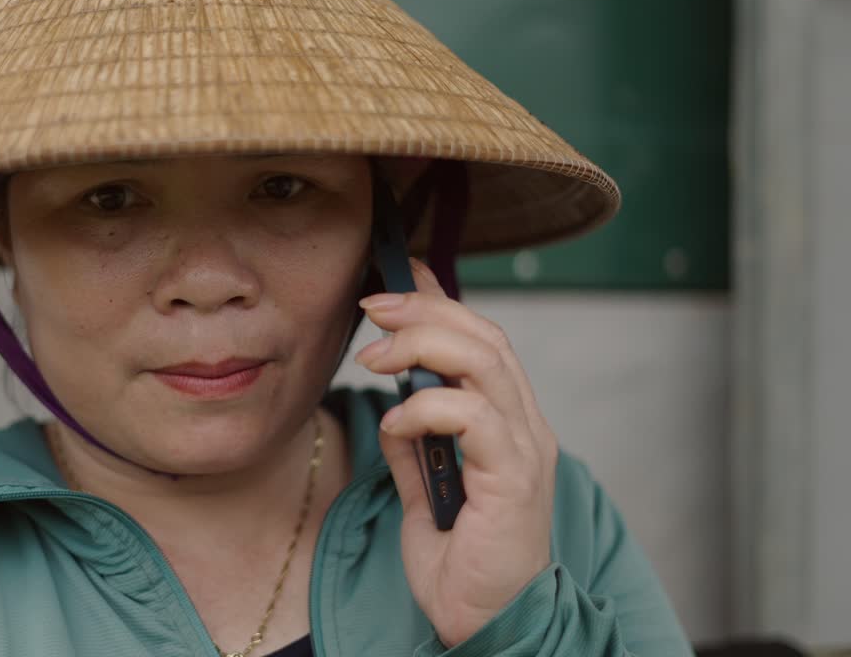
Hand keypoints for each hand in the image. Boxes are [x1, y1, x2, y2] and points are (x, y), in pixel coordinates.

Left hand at [355, 258, 557, 647]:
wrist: (484, 624)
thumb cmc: (459, 560)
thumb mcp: (422, 487)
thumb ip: (415, 440)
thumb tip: (392, 395)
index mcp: (505, 421)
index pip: (480, 339)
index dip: (439, 299)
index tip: (393, 276)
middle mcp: (524, 426)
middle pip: (485, 336)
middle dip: (426, 308)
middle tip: (373, 305)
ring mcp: (525, 450)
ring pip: (485, 363)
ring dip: (423, 344)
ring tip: (374, 355)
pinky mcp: (515, 480)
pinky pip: (473, 418)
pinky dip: (426, 408)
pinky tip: (396, 425)